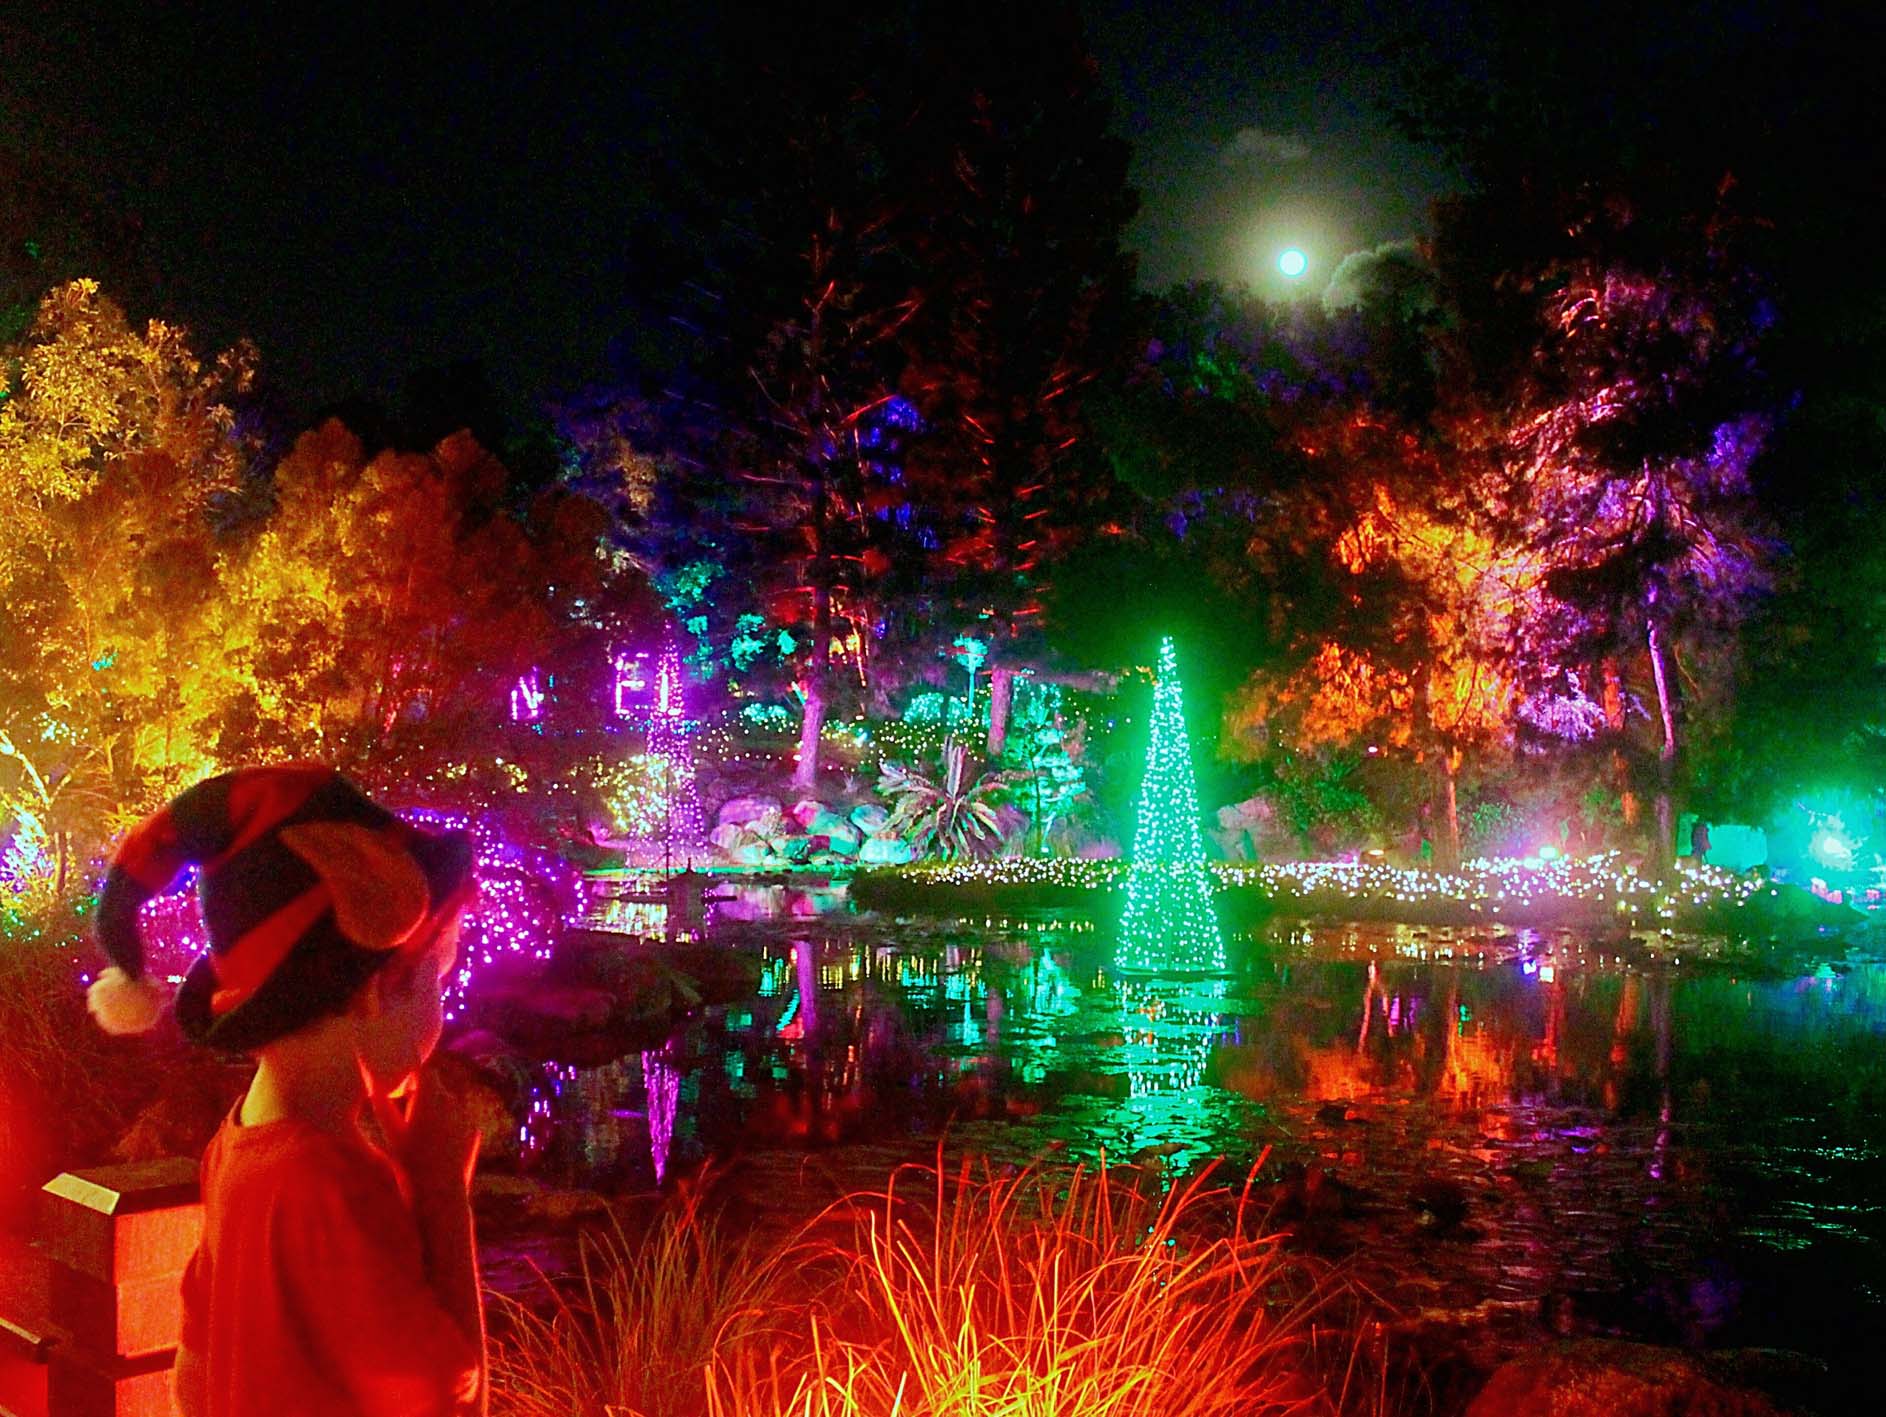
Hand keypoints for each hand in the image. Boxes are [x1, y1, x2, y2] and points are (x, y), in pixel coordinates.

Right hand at [367, 1062, 479, 1196]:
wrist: (439, 1192)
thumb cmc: (409, 1162)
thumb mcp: (391, 1133)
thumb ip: (382, 1104)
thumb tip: (373, 1082)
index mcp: (431, 1097)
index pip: (424, 1070)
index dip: (412, 1074)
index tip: (402, 1084)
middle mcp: (453, 1101)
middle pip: (437, 1085)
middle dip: (423, 1091)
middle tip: (406, 1107)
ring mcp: (466, 1114)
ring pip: (449, 1100)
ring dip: (437, 1106)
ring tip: (421, 1128)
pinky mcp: (474, 1129)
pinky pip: (459, 1117)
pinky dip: (449, 1122)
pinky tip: (436, 1141)